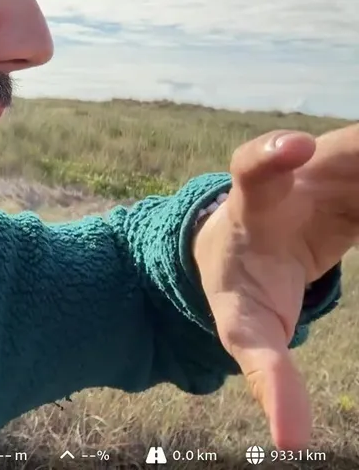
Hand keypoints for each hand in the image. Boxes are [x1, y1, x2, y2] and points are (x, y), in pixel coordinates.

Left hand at [192, 124, 358, 449]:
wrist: (242, 249)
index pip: (253, 166)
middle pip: (343, 149)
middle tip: (358, 167)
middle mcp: (296, 173)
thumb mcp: (245, 329)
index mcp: (254, 207)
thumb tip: (289, 443)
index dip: (272, 152)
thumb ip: (268, 376)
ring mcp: (333, 166)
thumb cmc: (240, 285)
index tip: (297, 147)